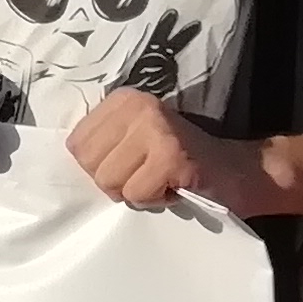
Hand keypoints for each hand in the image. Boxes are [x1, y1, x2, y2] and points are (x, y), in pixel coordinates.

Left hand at [63, 89, 260, 213]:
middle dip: (116, 181)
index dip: (100, 167)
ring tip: (162, 179)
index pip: (76, 146)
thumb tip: (62, 170)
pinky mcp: (171, 154)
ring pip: (109, 181)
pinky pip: (136, 193)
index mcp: (121, 101)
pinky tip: (176, 186)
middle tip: (149, 175)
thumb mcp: (134, 143)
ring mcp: (154, 128)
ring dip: (136, 192)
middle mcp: (136, 106)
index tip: (133, 165)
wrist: (240, 172)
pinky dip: (155, 200)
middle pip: (88, 164)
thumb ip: (102, 147)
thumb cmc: (179, 164)